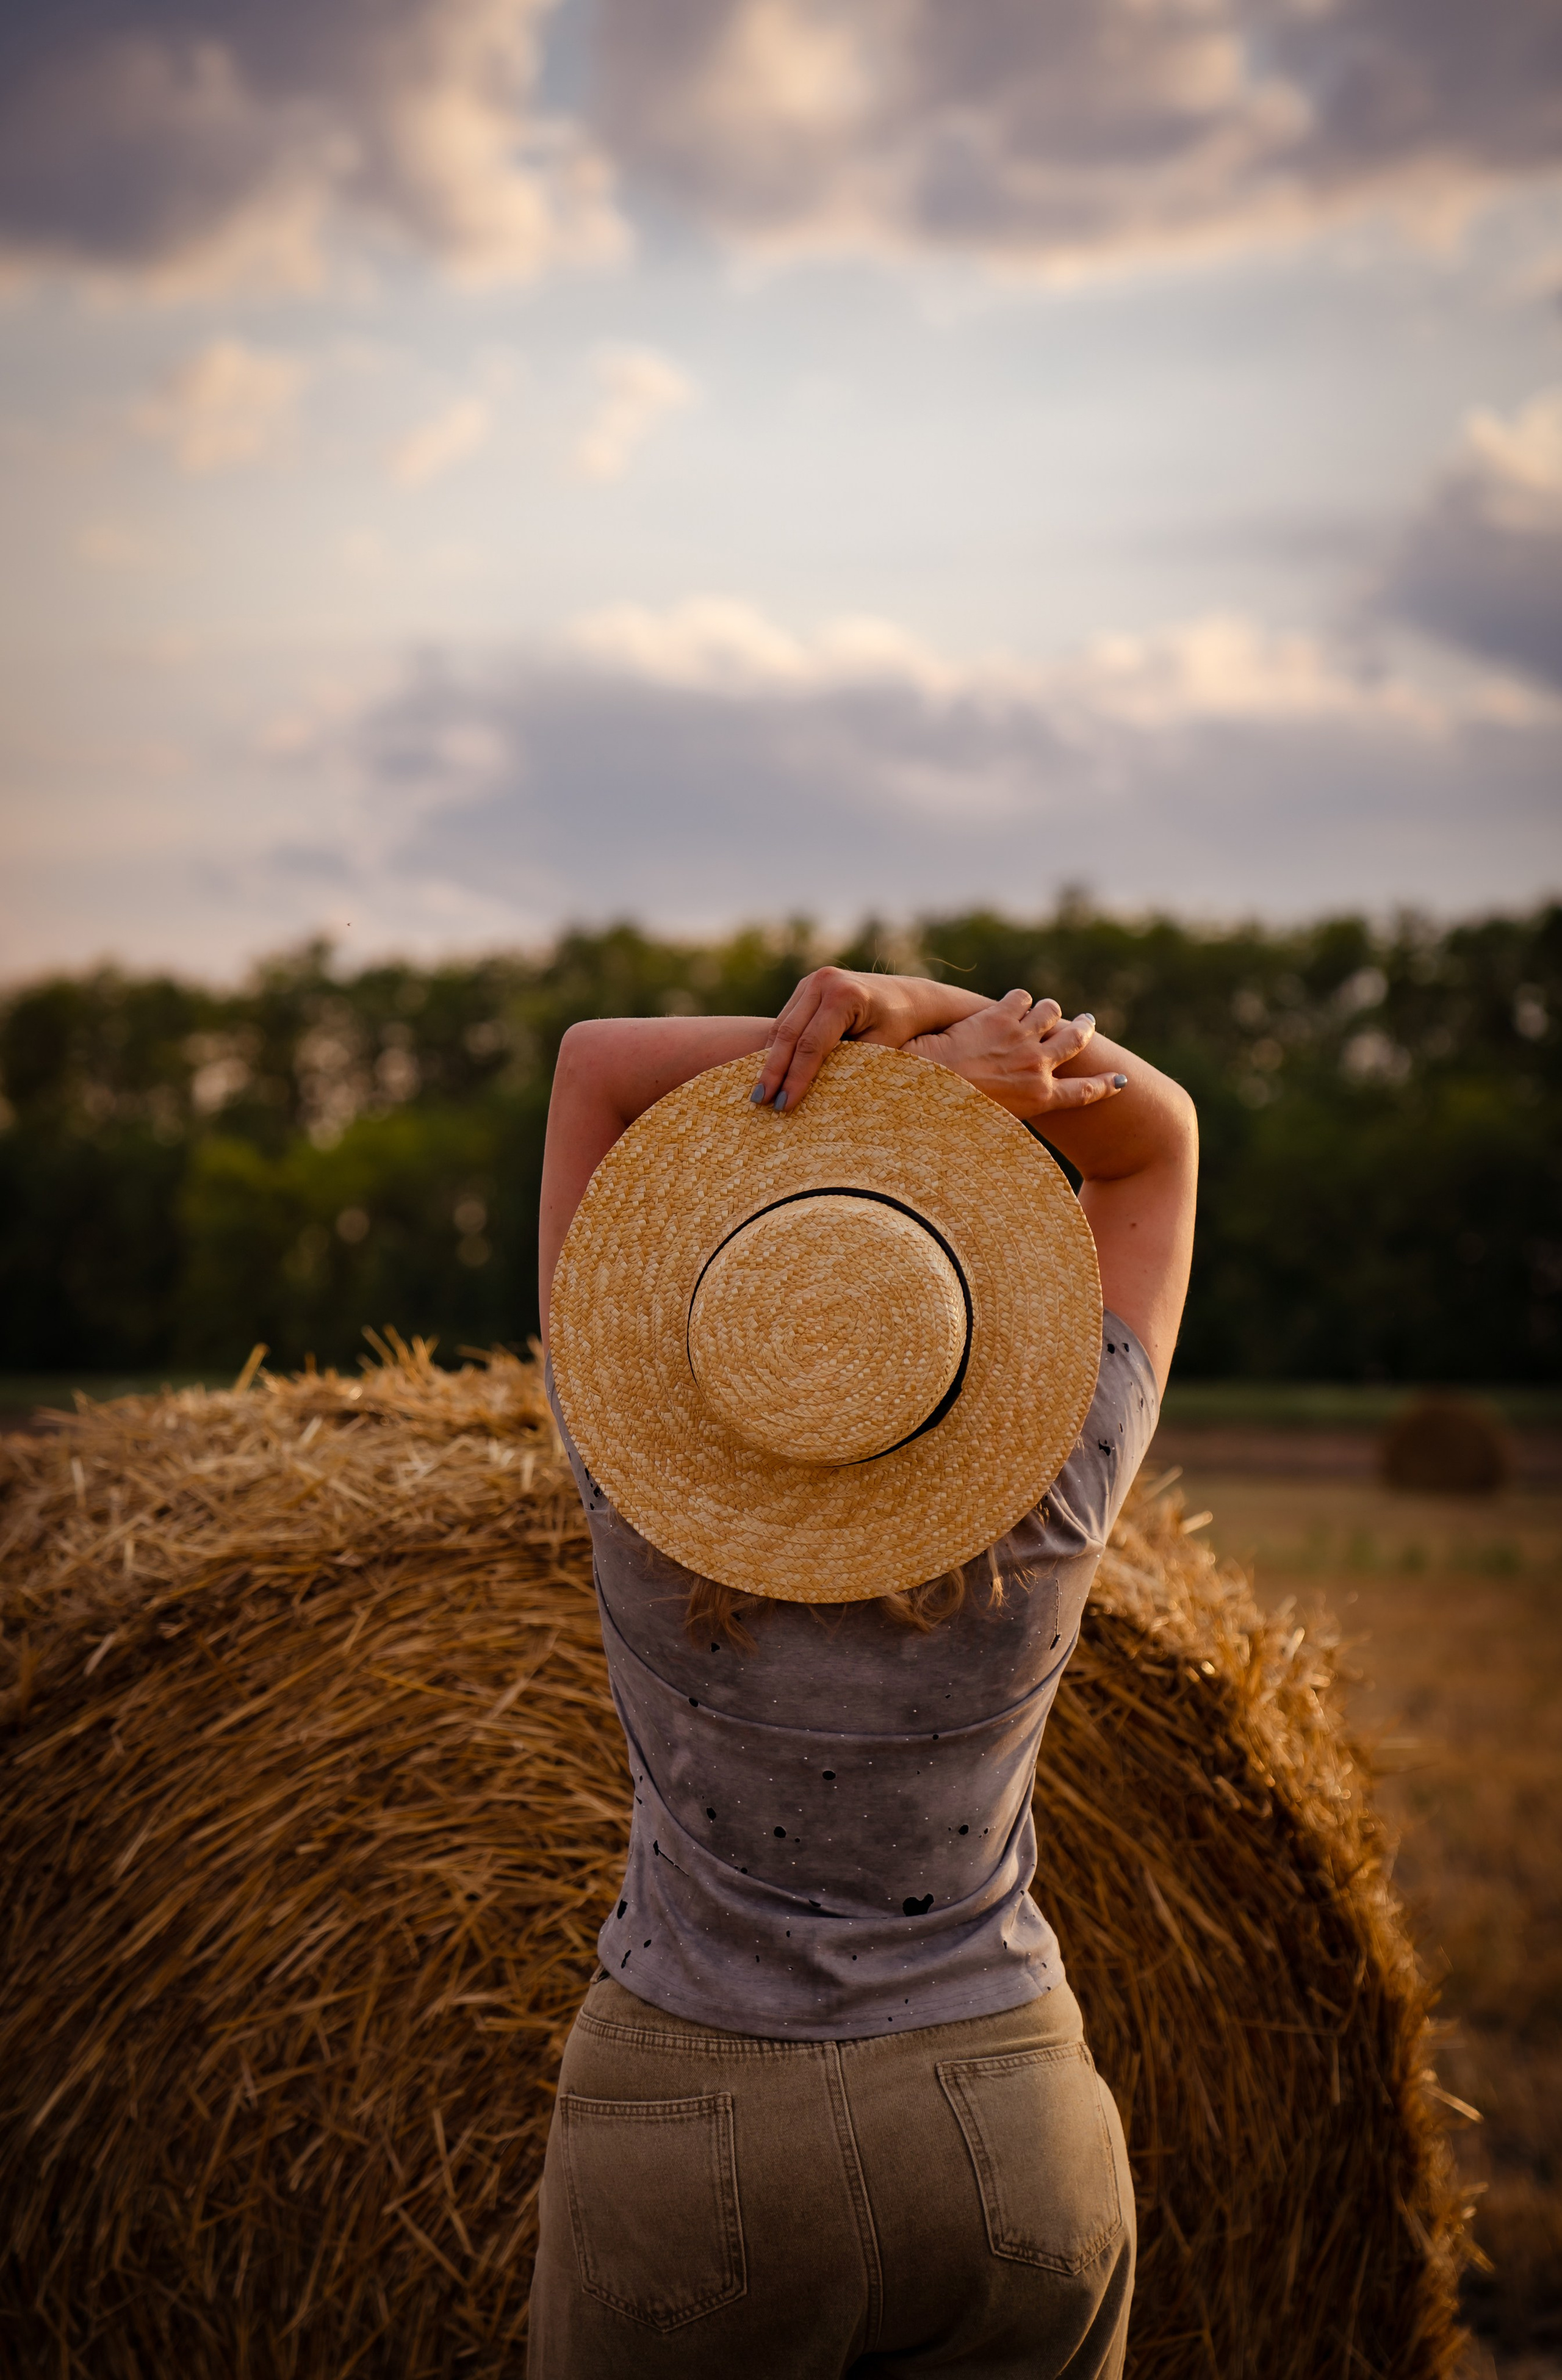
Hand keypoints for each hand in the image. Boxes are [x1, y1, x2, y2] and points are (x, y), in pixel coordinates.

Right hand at [751, 968, 989, 1110]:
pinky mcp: (806, 987)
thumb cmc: (900, 1027)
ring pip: (782, 1027)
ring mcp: (812, 981)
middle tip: (759, 1102)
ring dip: (770, 1060)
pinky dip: (777, 1047)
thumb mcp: (880, 1048)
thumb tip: (815, 1095)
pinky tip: (770, 1072)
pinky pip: (786, 1020)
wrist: (909, 997)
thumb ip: (848, 1066)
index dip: (796, 1078)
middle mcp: (824, 982)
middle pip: (789, 1034)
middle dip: (773, 1071)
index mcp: (845, 996)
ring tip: (760, 1093)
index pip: (812, 1045)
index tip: (783, 1106)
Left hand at [905, 991, 1126, 1121]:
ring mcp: (1021, 1038)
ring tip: (1041, 1009)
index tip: (1121, 1080)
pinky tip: (1007, 1004)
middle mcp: (1037, 1066)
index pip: (1085, 1092)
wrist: (924, 1089)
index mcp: (1039, 1098)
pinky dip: (1016, 1000)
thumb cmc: (952, 1114)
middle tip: (1087, 1021)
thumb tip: (1015, 1108)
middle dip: (1084, 1029)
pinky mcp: (1000, 1015)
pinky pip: (1020, 997)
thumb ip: (1013, 1108)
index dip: (1105, 1084)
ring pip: (1051, 1011)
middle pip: (1075, 1041)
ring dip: (1047, 1009)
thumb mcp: (992, 1122)